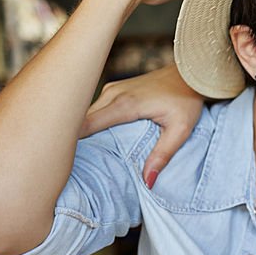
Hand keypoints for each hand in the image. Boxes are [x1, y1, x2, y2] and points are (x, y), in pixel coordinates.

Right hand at [82, 64, 204, 187]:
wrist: (189, 73)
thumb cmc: (186, 100)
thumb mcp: (181, 130)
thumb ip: (163, 154)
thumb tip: (147, 181)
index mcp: (125, 104)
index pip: (85, 125)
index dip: (71, 143)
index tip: (66, 162)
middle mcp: (112, 94)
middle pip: (80, 121)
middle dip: (72, 141)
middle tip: (72, 165)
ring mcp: (110, 90)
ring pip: (84, 115)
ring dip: (80, 133)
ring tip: (80, 157)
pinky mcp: (113, 90)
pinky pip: (94, 110)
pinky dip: (90, 125)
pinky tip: (93, 141)